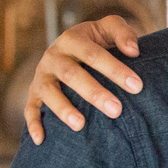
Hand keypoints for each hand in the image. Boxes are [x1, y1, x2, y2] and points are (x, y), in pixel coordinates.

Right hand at [23, 16, 143, 144]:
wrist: (72, 45)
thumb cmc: (97, 39)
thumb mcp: (109, 28)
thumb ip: (122, 33)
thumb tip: (134, 51)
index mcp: (72, 39)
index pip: (94, 54)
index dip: (115, 70)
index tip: (137, 86)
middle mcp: (53, 56)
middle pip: (72, 75)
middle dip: (94, 93)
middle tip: (116, 110)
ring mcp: (42, 75)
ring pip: (49, 92)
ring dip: (63, 109)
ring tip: (80, 125)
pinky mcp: (33, 92)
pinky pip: (30, 108)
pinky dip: (33, 123)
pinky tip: (41, 140)